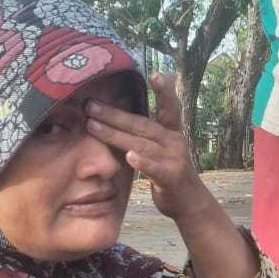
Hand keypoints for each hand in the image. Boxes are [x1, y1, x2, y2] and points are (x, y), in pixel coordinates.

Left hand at [85, 72, 210, 219]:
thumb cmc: (169, 171)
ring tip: (91, 126)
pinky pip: (154, 168)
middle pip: (142, 124)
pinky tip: (130, 157)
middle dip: (114, 114)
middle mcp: (174, 141)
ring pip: (141, 143)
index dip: (164, 91)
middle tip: (90, 105)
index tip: (155, 74)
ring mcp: (174, 158)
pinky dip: (142, 162)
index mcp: (172, 132)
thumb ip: (146, 131)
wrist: (189, 202)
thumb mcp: (162, 147)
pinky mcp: (170, 177)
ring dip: (115, 135)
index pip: (169, 107)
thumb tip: (123, 113)